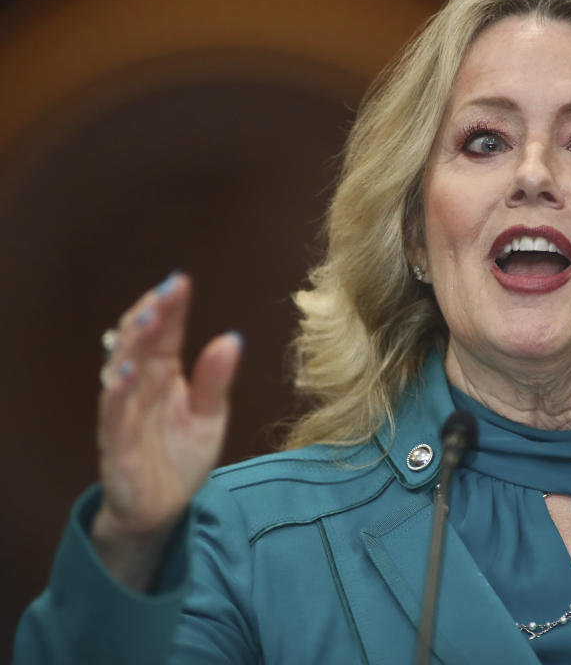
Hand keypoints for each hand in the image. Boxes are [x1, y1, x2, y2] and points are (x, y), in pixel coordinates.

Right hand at [91, 272, 241, 588]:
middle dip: (151, 315)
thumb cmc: (181, 457)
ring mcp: (125, 415)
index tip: (181, 282)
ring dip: (132, 344)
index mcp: (163, 377)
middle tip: (167, 291)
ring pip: (122, 371)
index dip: (170, 309)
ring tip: (146, 318)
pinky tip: (125, 374)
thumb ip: (216, 380)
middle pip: (140, 344)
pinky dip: (118, 395)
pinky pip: (114, 417)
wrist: (162, 511)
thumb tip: (232, 337)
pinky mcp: (117, 446)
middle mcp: (140, 389)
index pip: (164, 335)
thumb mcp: (210, 415)